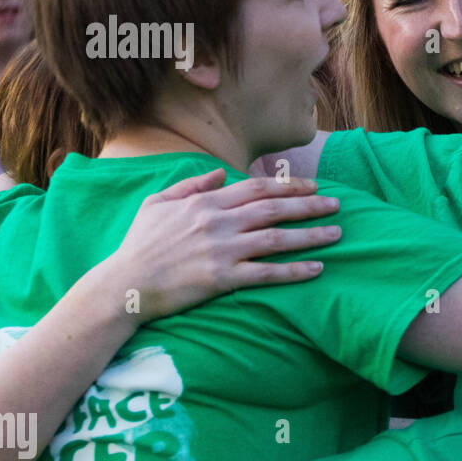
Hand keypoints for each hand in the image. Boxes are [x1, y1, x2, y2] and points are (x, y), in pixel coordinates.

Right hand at [98, 170, 340, 321]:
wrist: (124, 285)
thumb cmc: (139, 244)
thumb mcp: (157, 203)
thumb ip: (191, 185)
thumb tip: (222, 176)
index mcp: (205, 202)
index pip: (257, 188)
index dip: (290, 186)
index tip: (314, 186)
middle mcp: (217, 222)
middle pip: (274, 209)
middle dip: (310, 205)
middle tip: (337, 205)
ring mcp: (221, 251)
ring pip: (277, 239)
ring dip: (311, 235)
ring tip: (337, 233)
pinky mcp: (222, 279)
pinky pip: (267, 273)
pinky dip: (294, 270)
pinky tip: (318, 268)